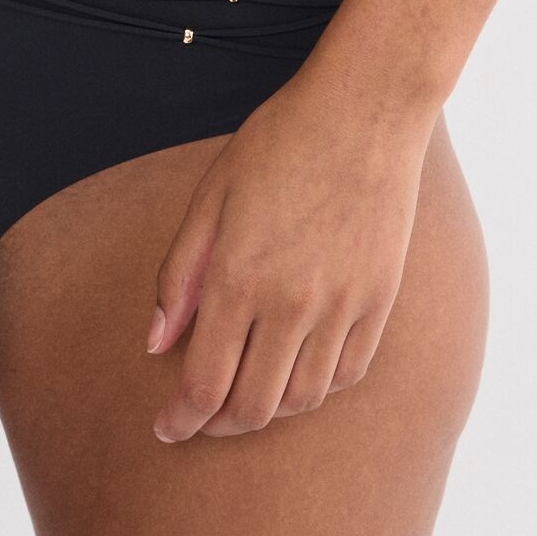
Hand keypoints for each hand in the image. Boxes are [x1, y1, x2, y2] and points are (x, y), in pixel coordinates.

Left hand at [144, 60, 435, 440]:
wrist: (364, 108)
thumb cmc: (278, 141)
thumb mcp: (210, 195)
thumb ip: (179, 274)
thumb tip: (156, 343)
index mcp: (238, 278)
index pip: (204, 386)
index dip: (180, 420)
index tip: (167, 428)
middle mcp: (291, 304)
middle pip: (252, 409)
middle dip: (218, 426)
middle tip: (200, 420)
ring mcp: (342, 306)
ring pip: (302, 400)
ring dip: (268, 410)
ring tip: (248, 394)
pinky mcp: (380, 299)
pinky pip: (347, 373)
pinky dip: (318, 387)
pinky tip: (298, 370)